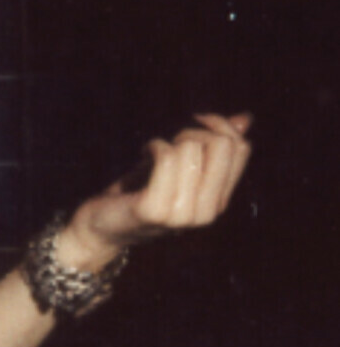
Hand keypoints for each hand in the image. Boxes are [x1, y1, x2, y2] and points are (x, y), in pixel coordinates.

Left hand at [60, 113, 252, 266]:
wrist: (101, 227)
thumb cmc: (140, 190)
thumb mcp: (181, 166)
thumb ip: (213, 146)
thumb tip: (245, 119)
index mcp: (219, 202)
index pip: (241, 149)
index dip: (220, 124)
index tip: (195, 122)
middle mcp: (207, 212)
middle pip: (222, 145)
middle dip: (194, 132)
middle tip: (170, 144)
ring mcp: (182, 215)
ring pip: (191, 148)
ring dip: (169, 141)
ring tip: (153, 154)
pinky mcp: (155, 210)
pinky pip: (166, 157)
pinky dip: (153, 146)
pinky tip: (144, 154)